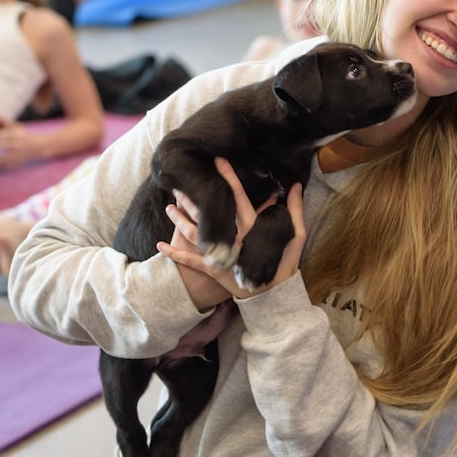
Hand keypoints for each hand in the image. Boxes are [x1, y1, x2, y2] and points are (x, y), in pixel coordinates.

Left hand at [0, 120, 41, 169]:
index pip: (3, 134)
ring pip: (4, 158)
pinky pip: (7, 166)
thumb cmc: (25, 137)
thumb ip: (8, 124)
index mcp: (17, 135)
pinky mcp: (18, 163)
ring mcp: (19, 155)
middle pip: (4, 146)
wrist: (40, 147)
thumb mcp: (19, 128)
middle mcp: (19, 145)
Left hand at [156, 158, 306, 301]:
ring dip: (179, 220)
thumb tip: (296, 185)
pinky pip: (190, 261)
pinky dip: (174, 254)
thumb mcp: (296, 235)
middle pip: (208, 213)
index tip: (217, 161)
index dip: (228, 178)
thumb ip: (295, 209)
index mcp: (252, 227)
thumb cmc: (285, 264)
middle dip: (192, 198)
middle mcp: (233, 238)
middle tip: (179, 184)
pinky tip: (160, 246)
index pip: (238, 197)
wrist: (274, 295)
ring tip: (169, 207)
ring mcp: (221, 254)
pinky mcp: (213, 269)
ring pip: (195, 233)